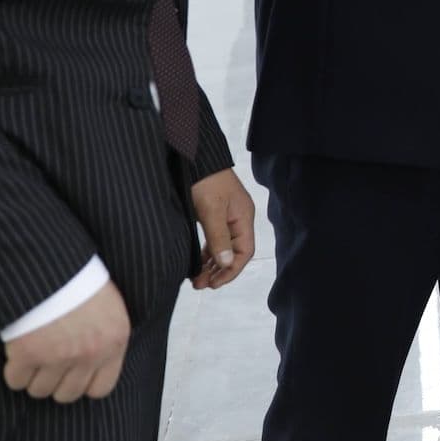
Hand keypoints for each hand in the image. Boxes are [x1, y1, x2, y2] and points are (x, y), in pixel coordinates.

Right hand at [3, 280, 129, 402]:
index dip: (82, 383)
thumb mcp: (107, 306)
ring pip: (40, 390)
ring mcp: (59, 355)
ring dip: (32, 377)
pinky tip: (17, 350)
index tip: (71, 374)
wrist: (51, 262)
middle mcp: (90, 353)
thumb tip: (94, 364)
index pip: (100, 388)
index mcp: (114, 341)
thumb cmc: (78, 278)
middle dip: (54, 381)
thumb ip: (105, 337)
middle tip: (46, 363)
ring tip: (33, 352)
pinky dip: (14, 370)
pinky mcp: (29, 352)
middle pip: (67, 394)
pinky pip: (16, 380)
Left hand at [190, 167, 255, 288]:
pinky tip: (197, 261)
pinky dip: (207, 252)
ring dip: (211, 264)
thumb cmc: (205, 180)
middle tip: (200, 284)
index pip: (244, 252)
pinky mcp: (214, 214)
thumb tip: (227, 264)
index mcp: (243, 217)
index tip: (214, 283)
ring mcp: (226, 217)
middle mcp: (238, 219)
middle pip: (234, 252)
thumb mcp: (211, 210)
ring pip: (223, 247)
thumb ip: (219, 238)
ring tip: (196, 278)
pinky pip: (215, 239)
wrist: (194, 156)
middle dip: (219, 271)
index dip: (231, 270)